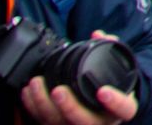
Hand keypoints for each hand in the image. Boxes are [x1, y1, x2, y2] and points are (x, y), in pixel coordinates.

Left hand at [20, 55, 137, 123]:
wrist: (105, 108)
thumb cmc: (113, 88)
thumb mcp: (121, 70)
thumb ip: (111, 49)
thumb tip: (98, 35)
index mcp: (121, 108)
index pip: (123, 108)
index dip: (115, 102)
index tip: (103, 91)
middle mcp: (100, 121)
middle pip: (84, 120)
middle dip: (68, 106)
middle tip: (58, 91)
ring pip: (58, 122)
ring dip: (43, 104)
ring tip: (36, 83)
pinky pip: (43, 121)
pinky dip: (33, 107)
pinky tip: (28, 92)